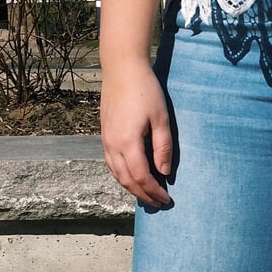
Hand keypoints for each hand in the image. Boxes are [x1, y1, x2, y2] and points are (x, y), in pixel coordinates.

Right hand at [100, 60, 172, 206]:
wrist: (121, 68)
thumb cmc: (145, 89)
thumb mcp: (161, 118)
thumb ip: (162, 147)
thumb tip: (164, 172)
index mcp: (128, 142)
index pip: (141, 177)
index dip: (154, 192)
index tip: (166, 199)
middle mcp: (112, 145)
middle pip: (126, 180)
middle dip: (143, 195)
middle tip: (158, 203)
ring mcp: (106, 140)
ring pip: (116, 174)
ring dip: (131, 187)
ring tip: (146, 194)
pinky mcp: (104, 134)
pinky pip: (110, 163)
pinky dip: (121, 175)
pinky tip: (131, 176)